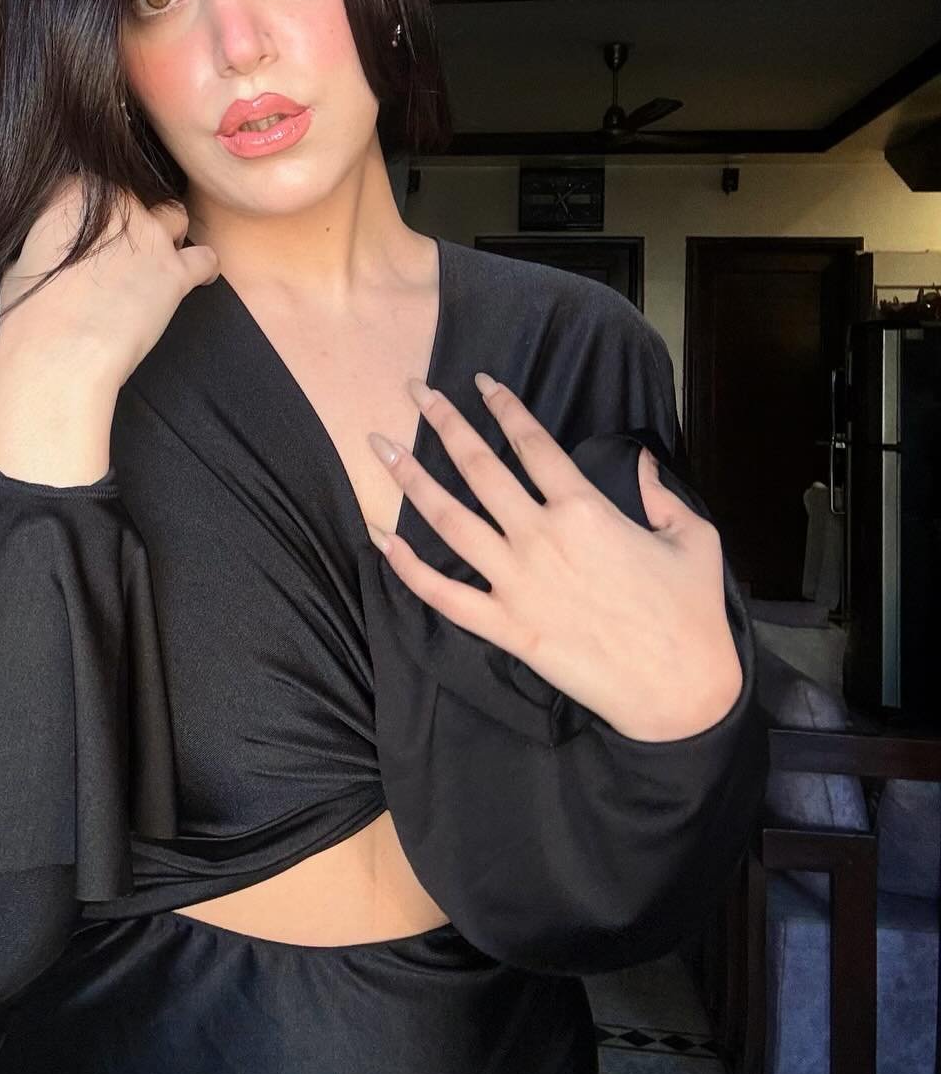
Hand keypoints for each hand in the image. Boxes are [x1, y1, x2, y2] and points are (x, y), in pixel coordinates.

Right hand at [0, 177, 218, 385]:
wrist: (60, 348)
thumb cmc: (29, 315)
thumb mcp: (17, 265)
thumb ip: (39, 246)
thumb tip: (40, 253)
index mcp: (72, 194)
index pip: (92, 185)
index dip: (95, 211)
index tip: (93, 234)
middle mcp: (116, 204)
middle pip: (136, 197)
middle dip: (133, 220)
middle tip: (123, 250)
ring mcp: (150, 235)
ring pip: (175, 216)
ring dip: (170, 235)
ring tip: (159, 259)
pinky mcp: (176, 270)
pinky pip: (205, 258)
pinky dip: (204, 268)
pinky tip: (199, 278)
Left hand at [365, 374, 743, 741]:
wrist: (679, 690)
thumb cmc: (691, 613)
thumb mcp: (694, 538)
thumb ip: (660, 494)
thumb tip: (642, 463)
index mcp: (585, 509)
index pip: (532, 444)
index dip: (505, 407)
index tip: (480, 383)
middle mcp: (540, 537)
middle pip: (479, 468)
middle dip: (443, 423)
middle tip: (415, 389)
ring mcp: (516, 583)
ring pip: (449, 520)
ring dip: (410, 479)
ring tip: (380, 446)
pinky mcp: (505, 627)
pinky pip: (443, 594)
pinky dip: (408, 567)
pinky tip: (382, 538)